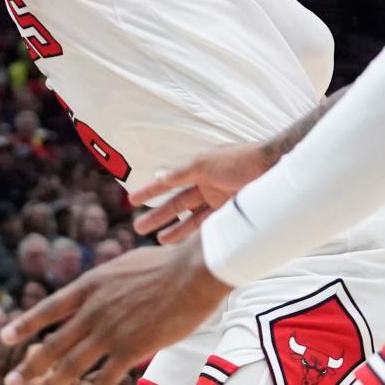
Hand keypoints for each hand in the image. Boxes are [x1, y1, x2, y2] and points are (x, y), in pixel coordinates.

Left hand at [1, 237, 231, 384]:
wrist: (191, 272)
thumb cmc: (164, 265)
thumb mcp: (120, 266)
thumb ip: (103, 283)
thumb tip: (96, 288)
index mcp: (88, 286)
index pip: (48, 309)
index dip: (24, 325)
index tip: (4, 338)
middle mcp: (92, 310)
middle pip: (54, 344)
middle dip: (30, 366)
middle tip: (11, 380)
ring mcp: (110, 331)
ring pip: (72, 365)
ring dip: (51, 382)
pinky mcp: (132, 348)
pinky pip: (105, 377)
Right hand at [130, 142, 270, 243]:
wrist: (274, 168)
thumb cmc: (239, 160)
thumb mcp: (203, 163)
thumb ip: (180, 173)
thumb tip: (158, 176)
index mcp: (197, 171)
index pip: (168, 184)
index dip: (149, 192)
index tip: (132, 201)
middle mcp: (207, 187)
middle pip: (177, 205)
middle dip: (158, 216)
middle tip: (139, 228)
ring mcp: (220, 203)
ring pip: (192, 219)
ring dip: (175, 230)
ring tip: (159, 241)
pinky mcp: (233, 216)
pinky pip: (211, 228)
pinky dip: (198, 236)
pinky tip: (186, 245)